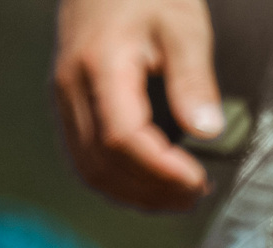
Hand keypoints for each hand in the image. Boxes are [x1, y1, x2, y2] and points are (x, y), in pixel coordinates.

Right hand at [53, 0, 220, 210]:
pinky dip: (119, 181)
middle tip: (197, 194)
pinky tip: (152, 184)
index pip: (121, 139)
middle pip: (102, 165)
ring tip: (180, 196)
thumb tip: (208, 131)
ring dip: (135, 194)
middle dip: (152, 191)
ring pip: (89, 170)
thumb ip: (194, 80)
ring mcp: (64, 98)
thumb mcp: (183, 27)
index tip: (199, 180)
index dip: (161, 171)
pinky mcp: (69, 105)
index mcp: (98, 67)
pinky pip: (85, 158)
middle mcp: (71, 87)